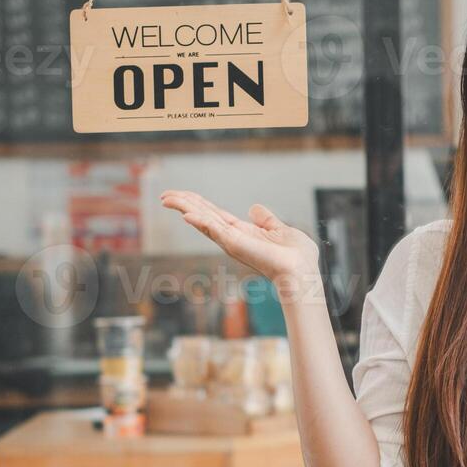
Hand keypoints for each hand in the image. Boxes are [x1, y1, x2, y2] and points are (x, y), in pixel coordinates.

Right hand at [160, 190, 320, 289]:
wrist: (303, 271)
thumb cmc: (296, 256)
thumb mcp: (280, 229)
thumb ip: (266, 220)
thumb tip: (254, 208)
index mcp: (241, 232)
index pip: (214, 214)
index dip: (197, 203)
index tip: (181, 194)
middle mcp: (232, 238)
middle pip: (202, 216)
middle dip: (184, 204)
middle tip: (164, 195)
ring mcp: (232, 241)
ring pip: (203, 220)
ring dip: (185, 208)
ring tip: (167, 198)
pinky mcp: (236, 244)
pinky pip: (215, 230)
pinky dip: (201, 221)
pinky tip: (186, 214)